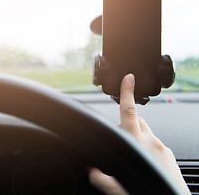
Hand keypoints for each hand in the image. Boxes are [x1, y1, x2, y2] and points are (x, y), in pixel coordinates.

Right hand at [88, 74, 189, 194]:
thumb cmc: (148, 193)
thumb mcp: (117, 189)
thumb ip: (100, 178)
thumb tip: (92, 171)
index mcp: (136, 143)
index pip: (129, 112)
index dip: (127, 93)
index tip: (128, 78)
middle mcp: (151, 141)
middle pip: (137, 120)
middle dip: (127, 123)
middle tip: (121, 139)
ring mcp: (162, 147)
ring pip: (146, 132)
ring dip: (138, 137)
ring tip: (134, 155)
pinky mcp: (170, 154)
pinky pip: (156, 144)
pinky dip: (148, 147)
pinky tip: (146, 163)